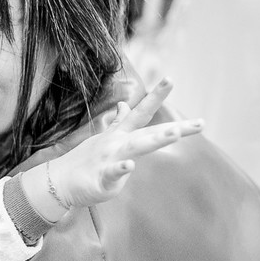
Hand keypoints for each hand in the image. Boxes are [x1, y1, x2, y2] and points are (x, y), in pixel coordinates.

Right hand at [47, 77, 203, 208]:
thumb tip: (125, 105)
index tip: (171, 79)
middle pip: (149, 131)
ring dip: (155, 140)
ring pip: (135, 147)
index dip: (156, 96)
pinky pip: (112, 172)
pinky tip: (130, 165)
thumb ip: (119, 122)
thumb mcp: (105, 139)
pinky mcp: (101, 178)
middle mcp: (118, 143)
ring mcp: (109, 158)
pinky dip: (121, 168)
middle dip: (174, 128)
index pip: (142, 112)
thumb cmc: (85, 161)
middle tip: (200, 123)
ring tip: (174, 134)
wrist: (59, 181)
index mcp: (121, 135)